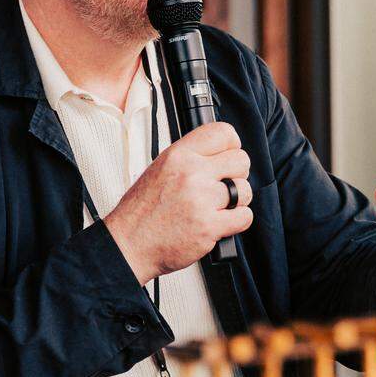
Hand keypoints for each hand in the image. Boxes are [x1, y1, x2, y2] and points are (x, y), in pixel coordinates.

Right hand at [105, 120, 253, 281]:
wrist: (130, 244)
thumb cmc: (143, 211)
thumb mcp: (160, 169)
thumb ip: (190, 158)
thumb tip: (220, 153)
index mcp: (178, 155)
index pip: (222, 133)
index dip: (232, 145)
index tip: (229, 155)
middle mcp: (191, 174)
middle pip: (241, 160)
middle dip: (236, 174)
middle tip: (223, 186)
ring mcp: (201, 200)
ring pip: (244, 190)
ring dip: (236, 201)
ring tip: (217, 207)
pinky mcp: (209, 226)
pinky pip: (244, 216)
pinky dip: (237, 221)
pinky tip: (220, 221)